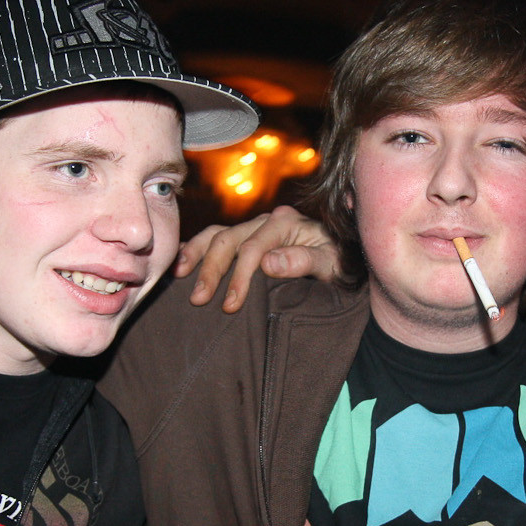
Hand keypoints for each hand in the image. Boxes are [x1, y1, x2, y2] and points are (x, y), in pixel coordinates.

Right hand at [175, 205, 339, 311]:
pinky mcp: (245, 237)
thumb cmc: (340, 264)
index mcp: (286, 223)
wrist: (345, 259)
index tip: (231, 304)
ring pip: (217, 234)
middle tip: (200, 299)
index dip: (240, 276)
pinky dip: (196, 248)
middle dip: (212, 269)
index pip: (254, 247)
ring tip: (179, 277)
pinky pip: (215, 237)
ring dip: (196, 255)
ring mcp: (254, 227)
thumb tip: (268, 263)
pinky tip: (180, 263)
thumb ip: (304, 261)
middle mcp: (267, 220)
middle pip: (229, 239)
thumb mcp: (332, 265)